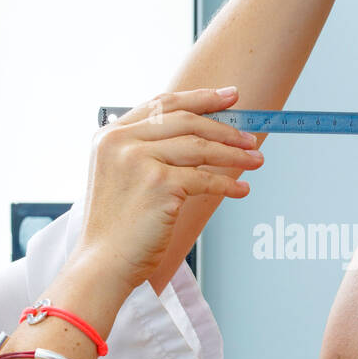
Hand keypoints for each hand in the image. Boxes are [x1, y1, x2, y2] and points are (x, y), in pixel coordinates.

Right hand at [74, 87, 261, 297]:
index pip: (162, 105)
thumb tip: (196, 139)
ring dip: (233, 155)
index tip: (228, 96)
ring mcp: (139, 160)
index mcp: (109, 135)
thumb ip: (145, 151)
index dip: (199, 98)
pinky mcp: (159, 184)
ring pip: (200, 148)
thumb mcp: (120, 177)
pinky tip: (242, 190)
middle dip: (224, 128)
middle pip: (185, 121)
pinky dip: (228, 185)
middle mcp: (121, 141)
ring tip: (255, 160)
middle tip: (249, 136)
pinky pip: (205, 179)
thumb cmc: (115, 228)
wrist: (102, 263)